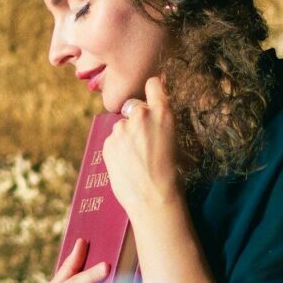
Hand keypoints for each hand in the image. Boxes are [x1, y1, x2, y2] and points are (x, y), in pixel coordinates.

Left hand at [104, 76, 181, 220]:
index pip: (153, 84)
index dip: (153, 89)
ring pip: (122, 126)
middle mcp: (140, 115)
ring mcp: (121, 129)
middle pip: (135, 108)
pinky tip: (127, 165)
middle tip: (145, 143)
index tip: (152, 94)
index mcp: (162, 113)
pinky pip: (113, 141)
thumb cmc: (171, 174)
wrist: (153, 197)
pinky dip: (118, 149)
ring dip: (126, 136)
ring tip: (136, 159)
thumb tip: (152, 118)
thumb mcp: (174, 141)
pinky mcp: (107, 143)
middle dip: (138, 120)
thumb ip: (161, 123)